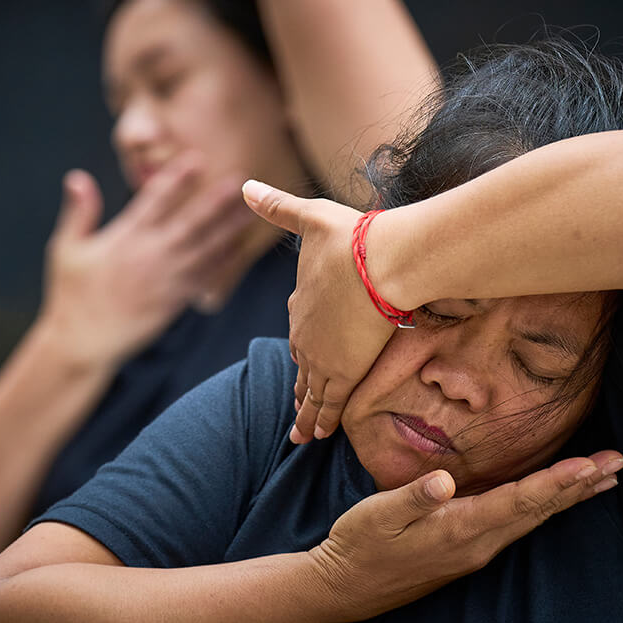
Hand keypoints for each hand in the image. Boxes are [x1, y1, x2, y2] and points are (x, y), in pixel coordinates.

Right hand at [40, 156, 254, 370]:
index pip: (154, 201)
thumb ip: (79, 212)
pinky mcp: (176, 301)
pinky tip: (241, 248)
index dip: (176, 179)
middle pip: (190, 222)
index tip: (197, 160)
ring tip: (250, 210)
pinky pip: (205, 278)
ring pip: (205, 248)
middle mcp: (150, 255)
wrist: (84, 342)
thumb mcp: (65, 249)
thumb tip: (77, 177)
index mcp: (124, 238)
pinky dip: (224, 262)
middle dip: (215, 200)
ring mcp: (166, 279)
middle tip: (240, 180)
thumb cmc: (71, 295)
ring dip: (229, 228)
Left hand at [243, 180, 394, 442]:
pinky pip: (329, 404)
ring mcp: (322, 356)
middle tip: (296, 408)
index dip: (301, 343)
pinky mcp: (344, 372)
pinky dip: (322, 420)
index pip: (299, 330)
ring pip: (311, 392)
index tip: (300, 357)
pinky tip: (318, 436)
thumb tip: (244, 186)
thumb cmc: (350, 237)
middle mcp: (305, 335)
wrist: (379, 262)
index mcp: (299, 304)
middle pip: (302, 366)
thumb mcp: (309, 216)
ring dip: (306, 414)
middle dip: (299, 387)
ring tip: (300, 435)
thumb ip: (277, 206)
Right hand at [310, 451, 622, 621]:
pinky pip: (519, 525)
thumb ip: (411, 497)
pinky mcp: (468, 552)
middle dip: (580, 485)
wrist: (344, 588)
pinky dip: (545, 507)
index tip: (592, 465)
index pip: (518, 500)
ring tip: (602, 479)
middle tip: (619, 463)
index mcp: (458, 528)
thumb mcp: (375, 515)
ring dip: (569, 497)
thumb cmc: (357, 544)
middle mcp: (477, 543)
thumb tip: (443, 481)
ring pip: (533, 520)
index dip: (557, 481)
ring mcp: (475, 551)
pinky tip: (554, 500)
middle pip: (539, 510)